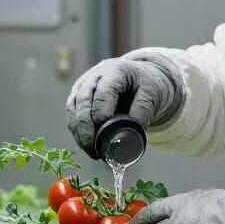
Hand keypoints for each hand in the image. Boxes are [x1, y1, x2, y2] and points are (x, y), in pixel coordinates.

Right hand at [66, 57, 182, 156]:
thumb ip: (144, 107)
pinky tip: (86, 146)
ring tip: (91, 151)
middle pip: (83, 100)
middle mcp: (94, 77)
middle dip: (85, 124)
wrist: (136, 77)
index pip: (103, 90)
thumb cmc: (144, 84)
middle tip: (92, 145)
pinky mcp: (77, 98)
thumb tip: (134, 129)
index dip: (101, 108)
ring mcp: (83, 87)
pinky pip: (72, 115)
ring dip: (79, 131)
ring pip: (73, 108)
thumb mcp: (152, 91)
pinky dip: (77, 131)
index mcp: (114, 72)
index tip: (104, 123)